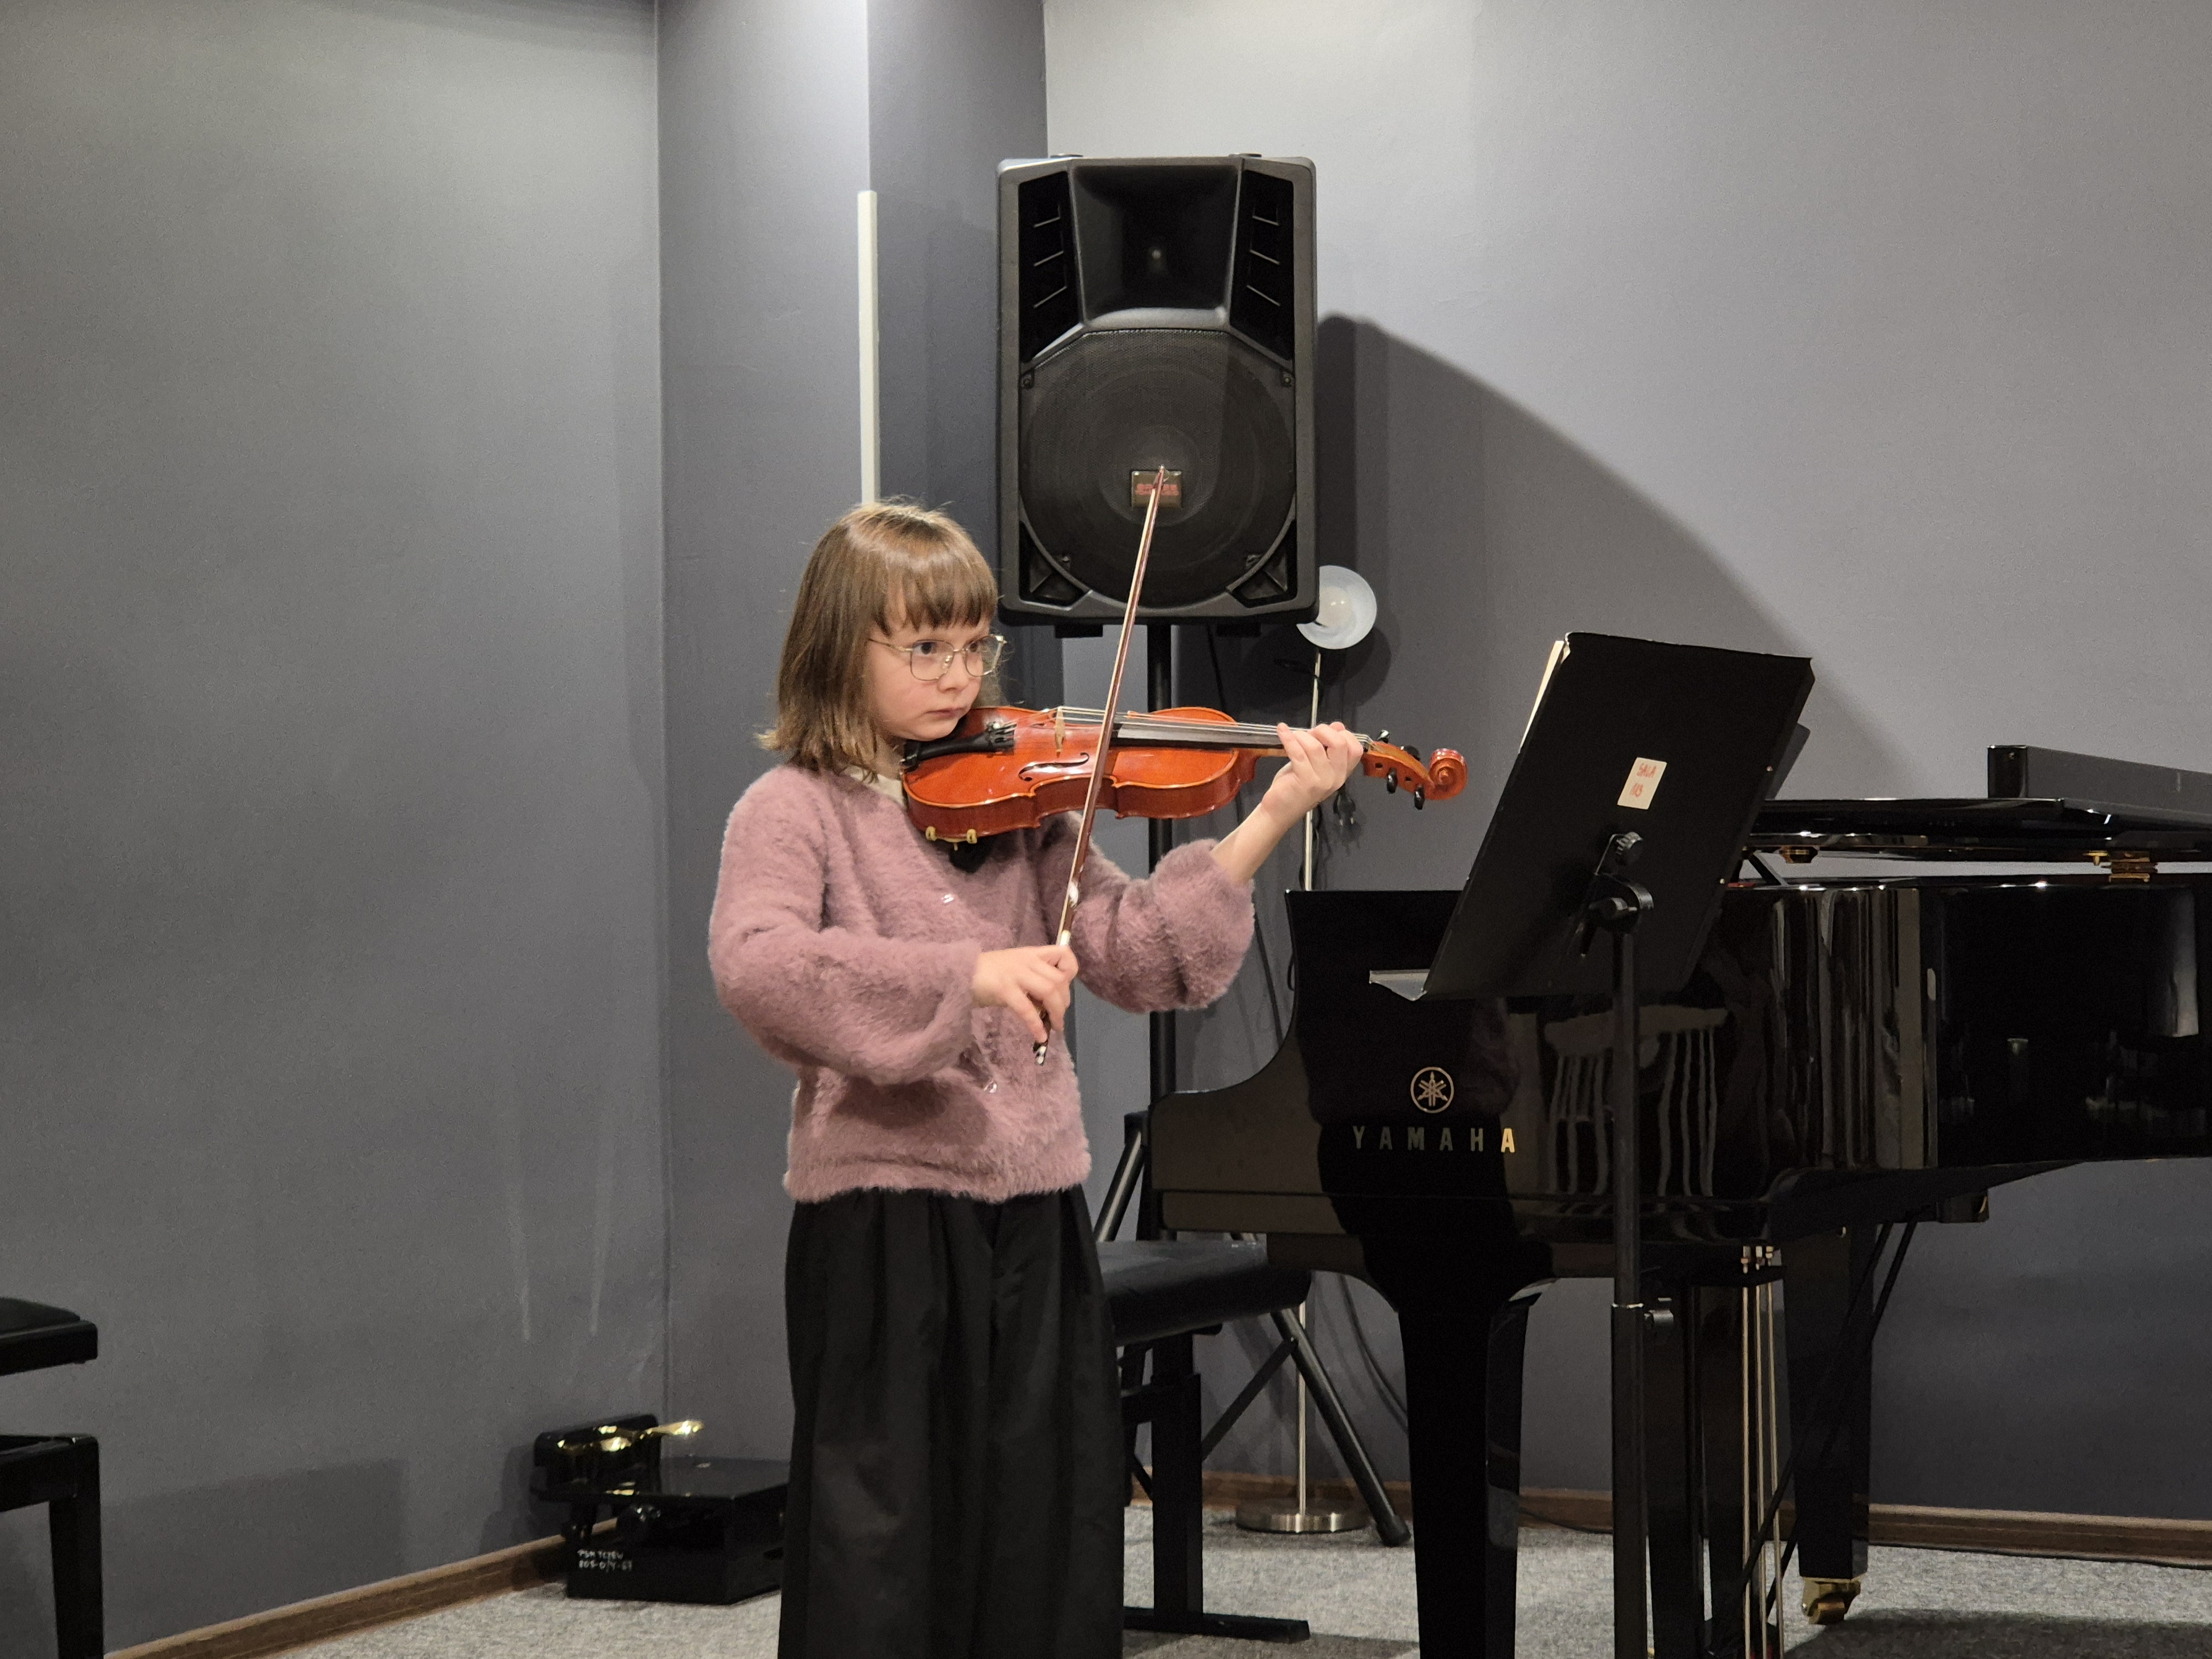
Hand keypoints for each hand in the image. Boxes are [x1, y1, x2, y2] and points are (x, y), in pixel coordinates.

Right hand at [972, 944, 1079, 1044]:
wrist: (959, 973)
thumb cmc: (988, 973)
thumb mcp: (1016, 969)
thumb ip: (1034, 979)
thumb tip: (1050, 1003)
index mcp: (1032, 954)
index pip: (1064, 953)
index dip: (1071, 971)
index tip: (1066, 986)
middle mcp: (1027, 961)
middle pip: (1059, 980)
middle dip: (1064, 1001)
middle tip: (1058, 1016)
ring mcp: (1016, 974)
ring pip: (1048, 991)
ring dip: (1056, 1013)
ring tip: (1055, 1026)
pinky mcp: (1004, 989)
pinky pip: (1027, 1009)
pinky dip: (1036, 1025)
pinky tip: (1040, 1036)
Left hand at [1209, 723, 1364, 883]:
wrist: (1280, 812)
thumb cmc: (1296, 787)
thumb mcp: (1315, 765)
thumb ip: (1326, 747)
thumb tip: (1337, 725)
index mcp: (1341, 773)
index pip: (1355, 749)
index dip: (1342, 734)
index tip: (1325, 732)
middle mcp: (1335, 778)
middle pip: (1340, 743)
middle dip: (1323, 731)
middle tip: (1309, 734)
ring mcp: (1321, 781)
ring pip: (1316, 746)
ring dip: (1302, 736)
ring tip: (1292, 736)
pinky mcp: (1304, 781)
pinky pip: (1298, 753)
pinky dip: (1288, 738)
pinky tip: (1282, 731)